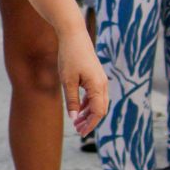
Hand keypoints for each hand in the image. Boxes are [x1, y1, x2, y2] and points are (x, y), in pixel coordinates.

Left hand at [58, 21, 107, 136]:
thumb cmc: (69, 57)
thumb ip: (71, 100)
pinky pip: (95, 95)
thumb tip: (73, 118)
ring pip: (98, 102)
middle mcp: (102, 84)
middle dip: (90, 121)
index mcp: (97, 86)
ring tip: (76, 122)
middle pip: (100, 109)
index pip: (98, 112)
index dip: (90, 124)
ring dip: (88, 113)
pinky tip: (78, 109)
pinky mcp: (96, 76)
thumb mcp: (67, 80)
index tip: (81, 133)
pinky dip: (87, 104)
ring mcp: (100, 79)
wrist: (74, 35)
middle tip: (77, 130)